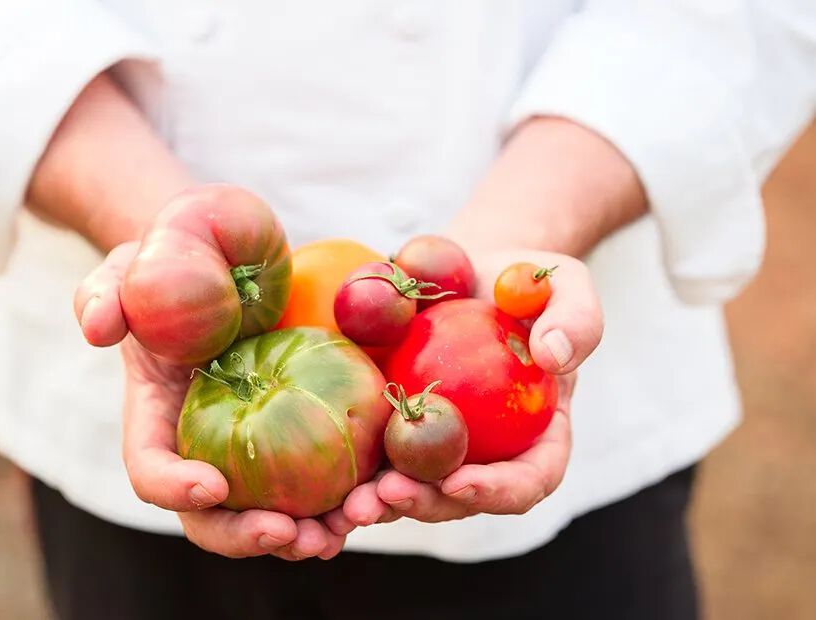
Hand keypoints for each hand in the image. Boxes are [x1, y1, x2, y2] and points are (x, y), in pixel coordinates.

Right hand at [74, 241, 354, 558]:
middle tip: (289, 533)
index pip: (151, 469)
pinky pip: (320, 480)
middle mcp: (203, 445)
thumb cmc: (172, 262)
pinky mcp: (299, 433)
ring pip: (270, 513)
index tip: (214, 484)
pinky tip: (372, 498)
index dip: (174, 487)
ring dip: (304, 534)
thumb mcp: (130, 269)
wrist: (227, 257)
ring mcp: (252, 446)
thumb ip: (104, 294)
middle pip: (213, 516)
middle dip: (246, 536)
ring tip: (340, 529)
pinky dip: (342, 498)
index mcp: (158, 417)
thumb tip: (98, 328)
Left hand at [341, 249, 601, 525]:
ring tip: (353, 504)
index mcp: (537, 433)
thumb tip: (555, 357)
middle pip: (462, 497)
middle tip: (390, 495)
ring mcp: (438, 444)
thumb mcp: (565, 284)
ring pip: (413, 488)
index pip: (530, 478)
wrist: (465, 267)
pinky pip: (374, 456)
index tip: (462, 481)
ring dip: (383, 503)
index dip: (499, 490)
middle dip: (428, 504)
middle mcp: (487, 451)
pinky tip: (324, 477)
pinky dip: (352, 473)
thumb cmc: (523, 278)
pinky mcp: (395, 426)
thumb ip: (575, 319)